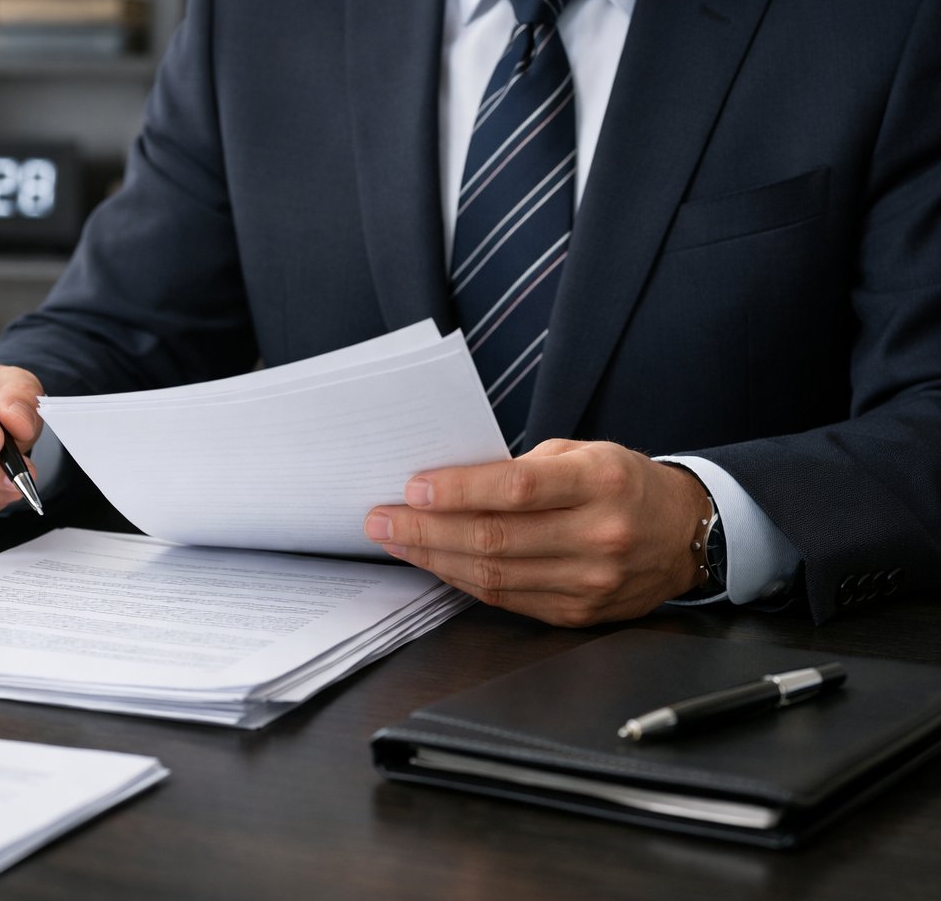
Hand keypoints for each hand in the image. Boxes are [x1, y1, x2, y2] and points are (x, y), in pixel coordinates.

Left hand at [363, 440, 710, 626]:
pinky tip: (434, 562)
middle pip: (495, 539)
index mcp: (601, 483)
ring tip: (395, 541)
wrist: (684, 534)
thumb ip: (523, 468)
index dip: (459, 491)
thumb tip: (449, 483)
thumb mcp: (585, 453)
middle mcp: (599, 535)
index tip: (413, 487)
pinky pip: (505, 597)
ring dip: (434, 557)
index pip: (517, 489)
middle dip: (426, 530)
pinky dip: (462, 579)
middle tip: (381, 520)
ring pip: (493, 574)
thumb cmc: (623, 483)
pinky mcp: (578, 612)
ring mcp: (590, 581)